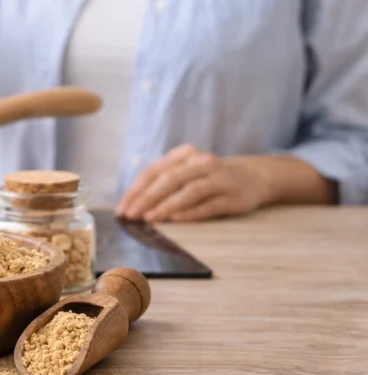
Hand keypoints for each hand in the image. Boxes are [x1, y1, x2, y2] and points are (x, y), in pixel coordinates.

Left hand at [115, 145, 272, 222]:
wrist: (252, 176)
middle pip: (169, 180)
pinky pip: (208, 205)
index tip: (122, 207)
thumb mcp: (186, 171)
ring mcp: (219, 179)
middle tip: (131, 215)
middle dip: (146, 198)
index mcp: (184, 155)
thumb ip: (162, 183)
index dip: (136, 190)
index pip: (154, 171)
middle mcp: (201, 163)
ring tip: (149, 218)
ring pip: (189, 191)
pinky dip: (191, 212)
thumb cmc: (207, 177)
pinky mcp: (232, 197)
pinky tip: (175, 219)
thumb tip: (132, 204)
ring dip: (166, 206)